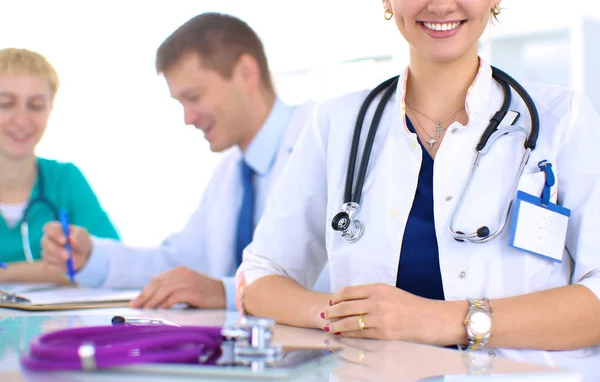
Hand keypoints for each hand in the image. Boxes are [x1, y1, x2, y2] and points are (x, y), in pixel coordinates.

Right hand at [41, 222, 91, 271]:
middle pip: (45, 242)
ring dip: (59, 259)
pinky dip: (59, 265)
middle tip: (67, 255)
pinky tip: (67, 264)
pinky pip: (50, 264)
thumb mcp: (83, 235)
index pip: (49, 227)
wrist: (82, 254)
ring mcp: (46, 250)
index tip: (64, 240)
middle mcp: (48, 238)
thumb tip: (71, 238)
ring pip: (47, 255)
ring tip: (70, 259)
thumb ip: (78, 235)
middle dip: (56, 250)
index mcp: (56, 228)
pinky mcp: (47, 261)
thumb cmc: (81, 240)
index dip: (54, 233)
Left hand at [130, 266, 225, 308]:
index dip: (145, 291)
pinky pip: (174, 296)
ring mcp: (188, 281)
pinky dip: (164, 303)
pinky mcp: (193, 291)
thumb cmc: (206, 294)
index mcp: (180, 271)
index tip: (135, 301)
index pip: (157, 280)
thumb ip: (172, 290)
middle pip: (157, 283)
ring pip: (163, 289)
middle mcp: (182, 273)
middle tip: (135, 306)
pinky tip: (160, 310)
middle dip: (144, 295)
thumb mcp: (187, 287)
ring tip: (145, 309)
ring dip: (152, 300)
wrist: (225, 294)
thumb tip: (152, 301)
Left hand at [323, 283, 443, 342]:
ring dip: (337, 325)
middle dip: (332, 312)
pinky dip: (348, 335)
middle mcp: (377, 301)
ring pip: (350, 321)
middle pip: (346, 306)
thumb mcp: (393, 293)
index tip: (331, 301)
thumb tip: (356, 302)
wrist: (435, 319)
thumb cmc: (416, 307)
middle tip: (325, 315)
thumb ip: (375, 296)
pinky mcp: (384, 333)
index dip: (337, 297)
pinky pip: (361, 334)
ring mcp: (380, 318)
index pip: (350, 291)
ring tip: (329, 327)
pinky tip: (342, 335)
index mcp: (379, 288)